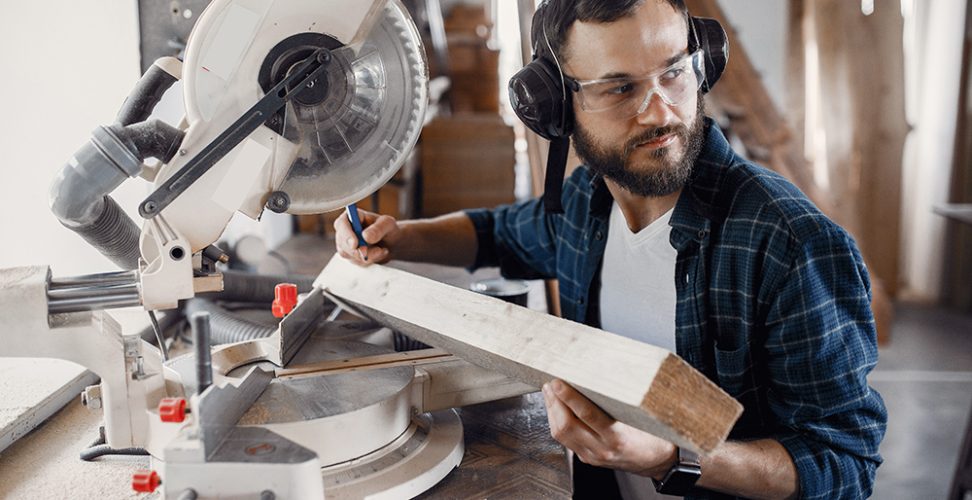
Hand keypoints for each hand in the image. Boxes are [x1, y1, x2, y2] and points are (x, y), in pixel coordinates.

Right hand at [333, 207, 400, 264]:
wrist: (391, 242)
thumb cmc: (387, 228)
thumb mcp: (388, 224)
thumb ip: (378, 229)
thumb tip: (365, 236)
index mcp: (351, 216)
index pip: (342, 224)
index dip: (346, 234)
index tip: (355, 244)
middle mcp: (344, 229)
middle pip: (342, 242)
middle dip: (359, 250)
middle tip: (378, 251)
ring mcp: (344, 243)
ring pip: (349, 254)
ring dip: (368, 256)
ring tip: (382, 250)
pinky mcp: (349, 255)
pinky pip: (356, 261)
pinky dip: (369, 260)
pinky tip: (378, 254)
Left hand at [541, 379, 676, 478]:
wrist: (658, 462)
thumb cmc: (654, 436)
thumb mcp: (642, 417)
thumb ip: (621, 400)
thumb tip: (601, 373)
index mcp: (618, 437)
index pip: (587, 415)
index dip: (569, 397)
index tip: (559, 383)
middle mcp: (602, 449)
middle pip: (566, 426)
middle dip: (554, 402)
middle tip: (550, 383)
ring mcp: (593, 456)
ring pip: (561, 434)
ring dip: (551, 411)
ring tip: (550, 393)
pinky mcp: (587, 458)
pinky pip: (565, 440)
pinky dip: (557, 421)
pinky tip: (557, 409)